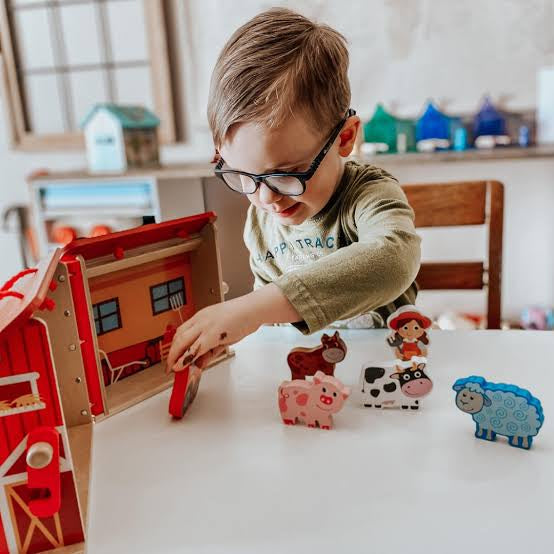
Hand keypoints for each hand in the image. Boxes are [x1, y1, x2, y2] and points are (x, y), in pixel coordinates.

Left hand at [166, 284, 299, 371]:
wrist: (253, 309)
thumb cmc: (242, 318)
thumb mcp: (223, 335)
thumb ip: (211, 350)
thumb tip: (200, 363)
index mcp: (201, 317)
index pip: (181, 332)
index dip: (175, 346)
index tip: (173, 357)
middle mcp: (200, 320)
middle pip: (178, 337)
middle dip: (171, 354)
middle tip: (170, 367)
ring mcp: (205, 325)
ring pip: (184, 342)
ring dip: (177, 357)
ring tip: (175, 369)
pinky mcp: (213, 333)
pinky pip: (196, 348)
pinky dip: (188, 358)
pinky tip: (184, 365)